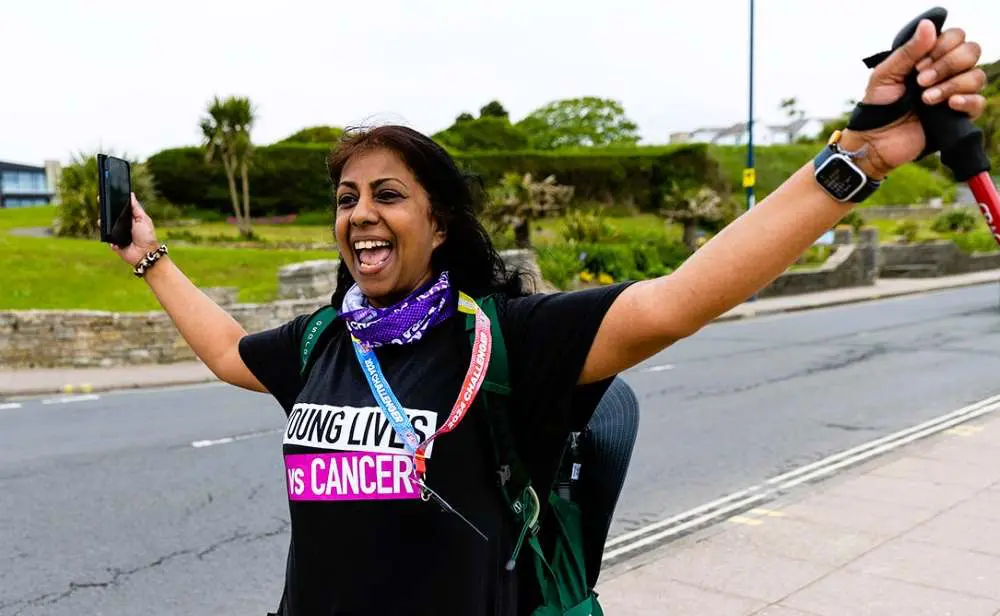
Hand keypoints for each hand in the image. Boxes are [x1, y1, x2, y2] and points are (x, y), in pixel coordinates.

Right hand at [109, 193, 161, 266]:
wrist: (146, 253)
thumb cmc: (147, 236)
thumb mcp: (143, 219)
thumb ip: (136, 208)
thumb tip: (131, 195)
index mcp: (129, 218)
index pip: (118, 208)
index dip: (113, 202)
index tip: (106, 194)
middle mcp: (121, 225)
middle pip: (110, 216)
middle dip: (105, 210)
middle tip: (101, 203)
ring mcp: (116, 234)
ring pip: (105, 226)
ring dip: (103, 222)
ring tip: (102, 219)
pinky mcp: (113, 243)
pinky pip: (106, 237)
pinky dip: (107, 235)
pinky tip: (109, 232)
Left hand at [840, 19, 987, 178]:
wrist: (875, 142)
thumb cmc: (877, 107)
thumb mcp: (885, 75)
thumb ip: (908, 51)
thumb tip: (929, 25)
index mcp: (929, 58)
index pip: (955, 37)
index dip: (942, 47)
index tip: (918, 66)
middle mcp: (946, 72)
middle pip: (971, 52)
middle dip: (947, 64)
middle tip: (920, 81)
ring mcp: (954, 93)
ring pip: (976, 76)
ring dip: (952, 85)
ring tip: (925, 99)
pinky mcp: (958, 116)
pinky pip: (979, 102)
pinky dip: (967, 100)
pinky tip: (950, 104)